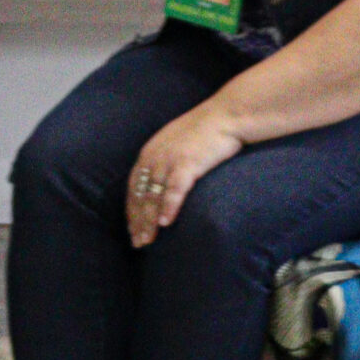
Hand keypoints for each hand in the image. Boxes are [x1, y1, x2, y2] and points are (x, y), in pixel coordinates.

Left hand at [126, 104, 245, 247]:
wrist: (228, 115)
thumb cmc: (206, 131)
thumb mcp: (177, 145)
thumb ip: (166, 162)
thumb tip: (163, 183)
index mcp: (149, 153)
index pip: (133, 187)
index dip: (132, 210)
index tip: (132, 229)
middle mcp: (154, 157)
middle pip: (140, 195)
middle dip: (137, 221)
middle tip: (138, 243)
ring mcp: (170, 160)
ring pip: (154, 195)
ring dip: (149, 220)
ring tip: (148, 240)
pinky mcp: (188, 162)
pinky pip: (175, 189)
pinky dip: (169, 206)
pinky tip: (166, 223)